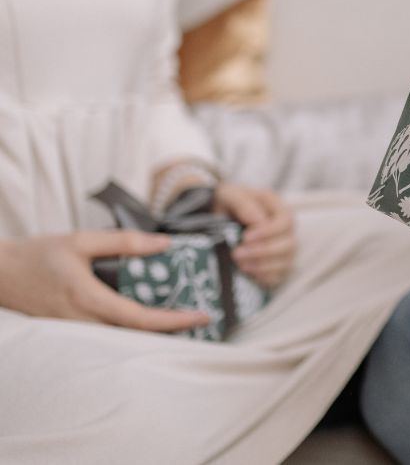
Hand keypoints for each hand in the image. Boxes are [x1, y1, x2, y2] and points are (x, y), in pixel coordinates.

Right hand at [0, 231, 210, 331]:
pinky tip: (151, 317)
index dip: (173, 320)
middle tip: (202, 319)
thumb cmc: (38, 255)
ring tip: (185, 318)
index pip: (138, 317)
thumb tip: (165, 244)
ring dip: (154, 331)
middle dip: (171, 331)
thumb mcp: (80, 239)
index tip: (201, 315)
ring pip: (122, 339)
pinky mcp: (72, 330)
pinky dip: (133, 329)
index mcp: (87, 298)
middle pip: (135, 335)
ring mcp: (76, 330)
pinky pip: (109, 335)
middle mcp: (82, 320)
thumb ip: (123, 241)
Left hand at [215, 183, 295, 287]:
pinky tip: (247, 272)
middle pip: (288, 244)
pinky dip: (264, 277)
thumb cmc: (228, 201)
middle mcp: (285, 229)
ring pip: (286, 262)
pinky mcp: (276, 265)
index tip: (246, 237)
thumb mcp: (230, 195)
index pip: (286, 221)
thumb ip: (244, 204)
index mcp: (278, 208)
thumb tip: (257, 222)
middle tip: (237, 253)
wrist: (217, 215)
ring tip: (239, 264)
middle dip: (263, 251)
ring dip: (262, 265)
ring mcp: (282, 248)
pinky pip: (278, 276)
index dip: (269, 232)